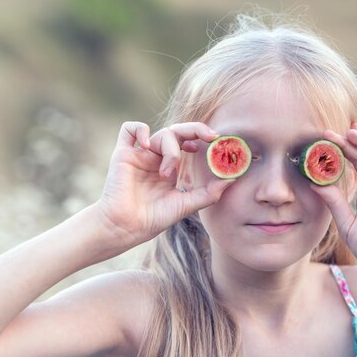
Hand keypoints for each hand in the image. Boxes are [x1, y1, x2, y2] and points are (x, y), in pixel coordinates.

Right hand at [96, 121, 233, 245]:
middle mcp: (156, 158)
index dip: (202, 137)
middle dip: (195, 130)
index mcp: (171, 167)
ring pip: (161, 133)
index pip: (188, 142)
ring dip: (171, 150)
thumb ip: (209, 193)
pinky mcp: (123, 154)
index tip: (216, 141)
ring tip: (167, 173)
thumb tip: (232, 179)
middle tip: (209, 137)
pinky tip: (147, 145)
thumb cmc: (152, 219)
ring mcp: (140, 154)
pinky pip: (129, 129)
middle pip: (177, 132)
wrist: (126, 227)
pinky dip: (141, 130)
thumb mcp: (186, 205)